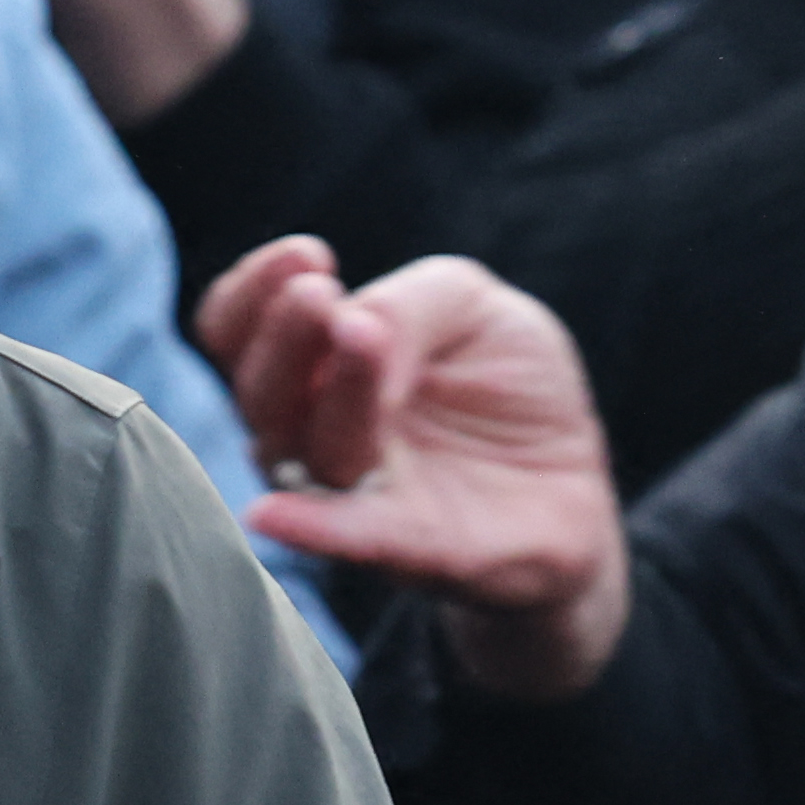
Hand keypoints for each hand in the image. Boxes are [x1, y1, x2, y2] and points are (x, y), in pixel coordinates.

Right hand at [201, 237, 625, 690]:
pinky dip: (313, 527)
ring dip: (333, 394)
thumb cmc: (505, 381)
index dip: (250, 293)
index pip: (233, 330)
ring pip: (309, 452)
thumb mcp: (469, 304)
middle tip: (320, 295)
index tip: (306, 256)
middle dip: (284, 336)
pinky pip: (352, 538)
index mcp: (310, 364)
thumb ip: (408, 303)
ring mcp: (355, 493)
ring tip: (360, 332)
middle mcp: (310, 432)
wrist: (571, 481)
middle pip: (259, 391)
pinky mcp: (413, 548)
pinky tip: (272, 516)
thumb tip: (354, 329)